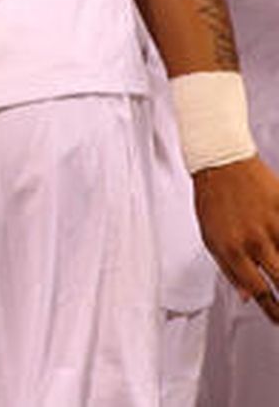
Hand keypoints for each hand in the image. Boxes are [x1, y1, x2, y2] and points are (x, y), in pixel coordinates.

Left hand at [193, 155, 278, 323]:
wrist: (220, 162)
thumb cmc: (213, 199)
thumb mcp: (209, 237)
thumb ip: (228, 269)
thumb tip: (247, 297)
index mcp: (231, 249)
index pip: (258, 290)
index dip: (272, 310)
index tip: (278, 320)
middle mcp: (253, 240)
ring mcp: (272, 224)